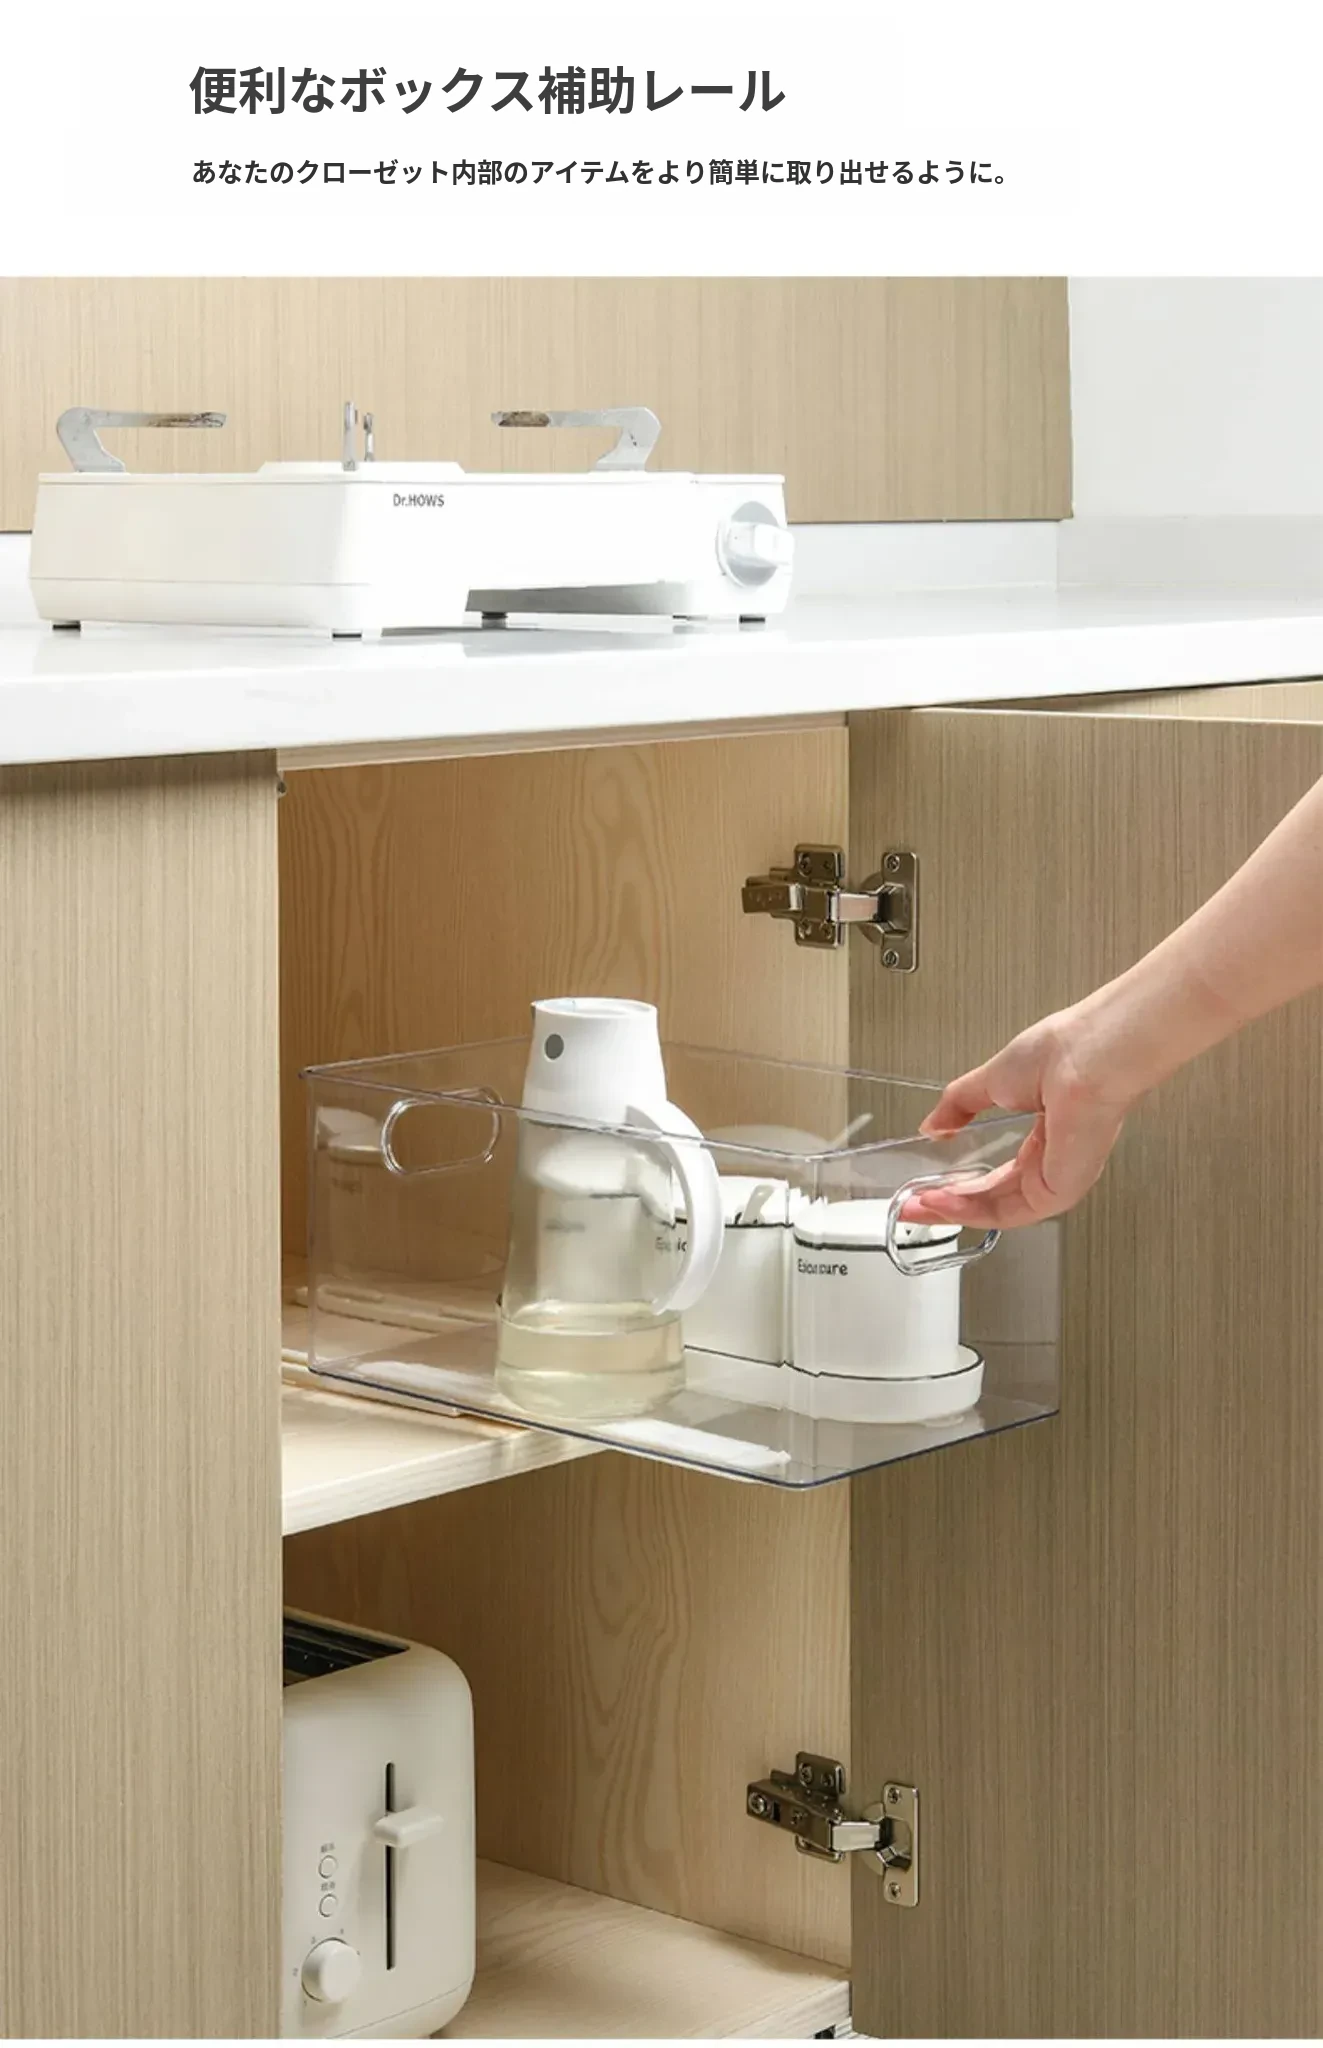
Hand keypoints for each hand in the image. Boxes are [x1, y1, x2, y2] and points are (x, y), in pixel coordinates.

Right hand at [902, 1005, 1138, 1230]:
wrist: (1086, 1056)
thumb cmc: (1061, 1054)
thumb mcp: (991, 1080)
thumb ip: (958, 1106)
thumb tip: (932, 1124)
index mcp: (1044, 1135)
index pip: (998, 1174)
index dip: (959, 1184)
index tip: (925, 1187)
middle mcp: (1053, 1161)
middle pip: (994, 1199)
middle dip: (949, 1205)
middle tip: (914, 1206)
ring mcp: (1059, 1177)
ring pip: (1000, 1210)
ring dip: (956, 1210)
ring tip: (921, 1206)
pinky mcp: (1060, 1189)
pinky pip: (1011, 1213)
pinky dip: (973, 1210)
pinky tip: (945, 1203)